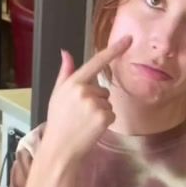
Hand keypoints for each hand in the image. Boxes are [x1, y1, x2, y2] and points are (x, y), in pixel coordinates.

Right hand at [42, 36, 131, 165]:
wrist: (60, 147)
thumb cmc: (58, 120)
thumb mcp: (57, 94)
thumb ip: (65, 72)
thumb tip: (66, 53)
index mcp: (73, 82)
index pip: (97, 62)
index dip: (114, 49)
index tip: (128, 39)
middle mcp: (85, 90)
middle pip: (103, 89)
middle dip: (96, 99)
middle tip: (80, 114)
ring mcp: (95, 104)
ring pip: (108, 103)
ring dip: (100, 112)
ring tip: (84, 122)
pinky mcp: (103, 117)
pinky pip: (112, 114)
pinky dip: (105, 122)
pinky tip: (91, 128)